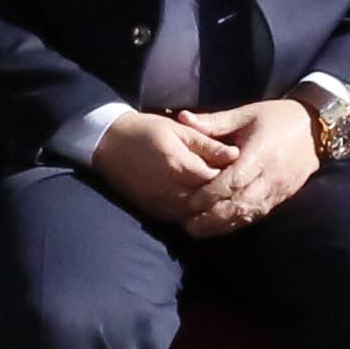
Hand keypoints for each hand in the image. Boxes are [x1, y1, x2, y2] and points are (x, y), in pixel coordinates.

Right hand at [85, 109, 248, 226]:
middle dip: (222, 195)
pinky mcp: (154, 212)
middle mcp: (172, 190)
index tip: (241, 169)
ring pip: (196, 214)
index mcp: (180, 165)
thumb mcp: (178, 129)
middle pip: (209, 201)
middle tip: (235, 186)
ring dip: (209, 208)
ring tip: (220, 197)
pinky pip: (180, 219)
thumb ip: (207, 144)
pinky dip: (193, 214)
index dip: (231, 176)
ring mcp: (162, 204)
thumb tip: (235, 153)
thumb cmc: (145, 130)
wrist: (108, 143)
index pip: (217, 179)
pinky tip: (200, 205)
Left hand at [172, 98, 329, 233]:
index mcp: (260, 152)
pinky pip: (259, 214)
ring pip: (249, 213)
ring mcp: (278, 188)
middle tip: (187, 225)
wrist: (314, 127)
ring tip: (198, 231)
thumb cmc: (275, 117)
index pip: (234, 180)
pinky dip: (239, 223)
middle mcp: (270, 175)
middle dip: (213, 217)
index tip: (189, 202)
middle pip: (240, 203)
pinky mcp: (282, 197)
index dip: (211, 194)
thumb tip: (182, 118)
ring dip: (223, 225)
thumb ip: (214, 122)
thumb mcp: (245, 114)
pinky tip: (220, 229)